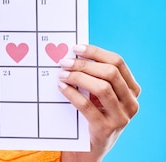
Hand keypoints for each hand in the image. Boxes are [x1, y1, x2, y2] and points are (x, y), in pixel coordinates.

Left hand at [58, 44, 140, 161]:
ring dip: (78, 77)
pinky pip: (87, 106)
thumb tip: (73, 53)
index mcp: (132, 89)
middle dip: (84, 64)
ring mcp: (121, 117)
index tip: (76, 48)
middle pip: (110, 73)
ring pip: (102, 88)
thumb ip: (94, 76)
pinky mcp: (106, 128)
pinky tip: (62, 87)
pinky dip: (72, 93)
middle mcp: (131, 102)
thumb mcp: (99, 94)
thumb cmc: (94, 113)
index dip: (96, 52)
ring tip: (62, 74)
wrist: (91, 146)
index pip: (118, 62)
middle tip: (64, 62)